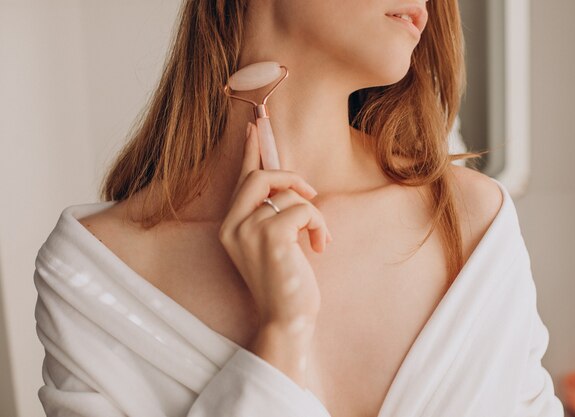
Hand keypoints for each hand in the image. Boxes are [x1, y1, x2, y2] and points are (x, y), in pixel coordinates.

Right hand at [218, 122, 332, 328]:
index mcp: (230, 226)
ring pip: (287, 195)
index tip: (255, 126)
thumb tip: (289, 185)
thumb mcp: (273, 244)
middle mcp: (231, 226)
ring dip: (313, 213)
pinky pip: (302, 209)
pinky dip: (318, 223)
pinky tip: (319, 245)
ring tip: (318, 238)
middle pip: (259, 177)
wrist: (287, 320)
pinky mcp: (269, 237)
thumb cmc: (285, 283)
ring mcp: (247, 231)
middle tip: (311, 194)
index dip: (250, 151)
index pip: (240, 180)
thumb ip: (272, 213)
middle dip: (290, 178)